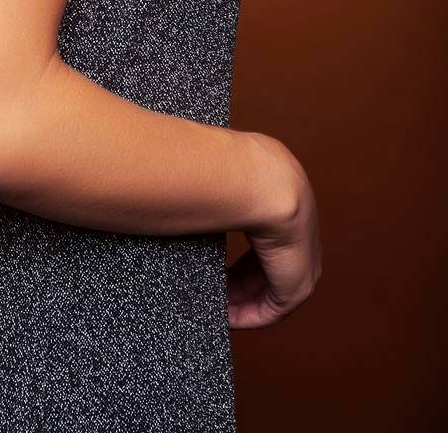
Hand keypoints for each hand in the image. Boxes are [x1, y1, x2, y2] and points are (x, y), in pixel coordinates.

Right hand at [228, 134, 321, 328]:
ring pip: (269, 290)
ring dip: (241, 301)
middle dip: (238, 284)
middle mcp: (300, 236)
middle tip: (211, 294)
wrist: (267, 184)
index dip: (238, 261)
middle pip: (265, 269)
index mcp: (287, 207)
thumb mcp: (230, 181)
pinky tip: (224, 317)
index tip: (215, 271)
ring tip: (214, 308)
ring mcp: (304, 262)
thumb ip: (217, 192)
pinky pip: (271, 309)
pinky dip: (248, 315)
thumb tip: (185, 186)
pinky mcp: (298, 286)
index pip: (264, 242)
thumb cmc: (238, 172)